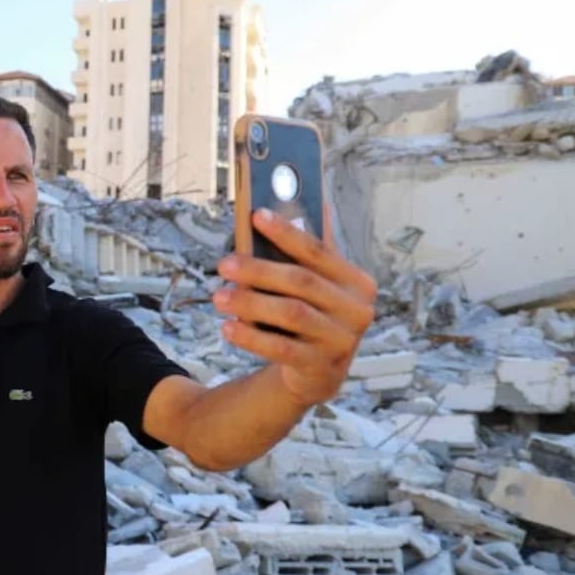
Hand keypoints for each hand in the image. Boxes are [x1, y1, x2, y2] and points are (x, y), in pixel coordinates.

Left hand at [213, 205, 376, 406]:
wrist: (318, 372)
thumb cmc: (313, 315)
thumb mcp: (318, 285)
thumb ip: (309, 251)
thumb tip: (302, 201)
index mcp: (356, 282)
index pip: (319, 251)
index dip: (286, 232)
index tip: (255, 215)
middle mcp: (356, 310)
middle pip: (302, 282)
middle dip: (259, 270)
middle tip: (224, 264)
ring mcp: (341, 341)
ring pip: (291, 314)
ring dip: (250, 304)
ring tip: (218, 297)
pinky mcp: (320, 368)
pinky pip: (281, 349)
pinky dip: (251, 337)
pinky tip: (227, 327)